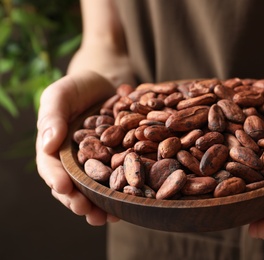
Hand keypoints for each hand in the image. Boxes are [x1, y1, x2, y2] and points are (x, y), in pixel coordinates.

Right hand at [36, 71, 118, 224]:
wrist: (105, 84)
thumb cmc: (76, 87)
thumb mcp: (60, 95)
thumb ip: (52, 117)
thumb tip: (46, 144)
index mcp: (55, 148)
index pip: (51, 168)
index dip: (56, 180)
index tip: (64, 189)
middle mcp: (74, 161)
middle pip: (73, 186)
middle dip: (79, 201)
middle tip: (88, 212)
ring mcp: (96, 162)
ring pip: (95, 188)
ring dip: (101, 205)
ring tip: (109, 217)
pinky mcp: (116, 160)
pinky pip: (118, 177)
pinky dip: (123, 190)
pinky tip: (132, 201)